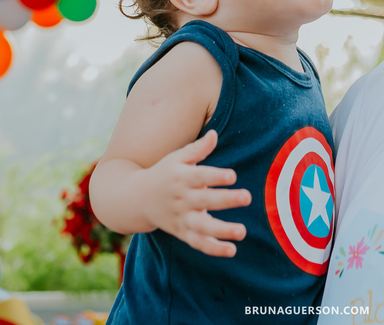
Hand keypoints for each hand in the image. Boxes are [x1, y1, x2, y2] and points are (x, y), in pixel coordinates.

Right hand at [138, 130, 251, 256]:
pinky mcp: (182, 232)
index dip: (216, 176)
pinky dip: (213, 248)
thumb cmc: (164, 173)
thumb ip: (197, 148)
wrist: (136, 198)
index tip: (233, 175)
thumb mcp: (176, 158)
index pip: (200, 176)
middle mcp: (181, 199)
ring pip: (202, 227)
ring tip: (242, 232)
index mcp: (181, 177)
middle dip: (226, 200)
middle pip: (205, 201)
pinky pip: (198, 243)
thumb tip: (214, 134)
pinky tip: (232, 250)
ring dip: (222, 230)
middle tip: (247, 197)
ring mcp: (181, 218)